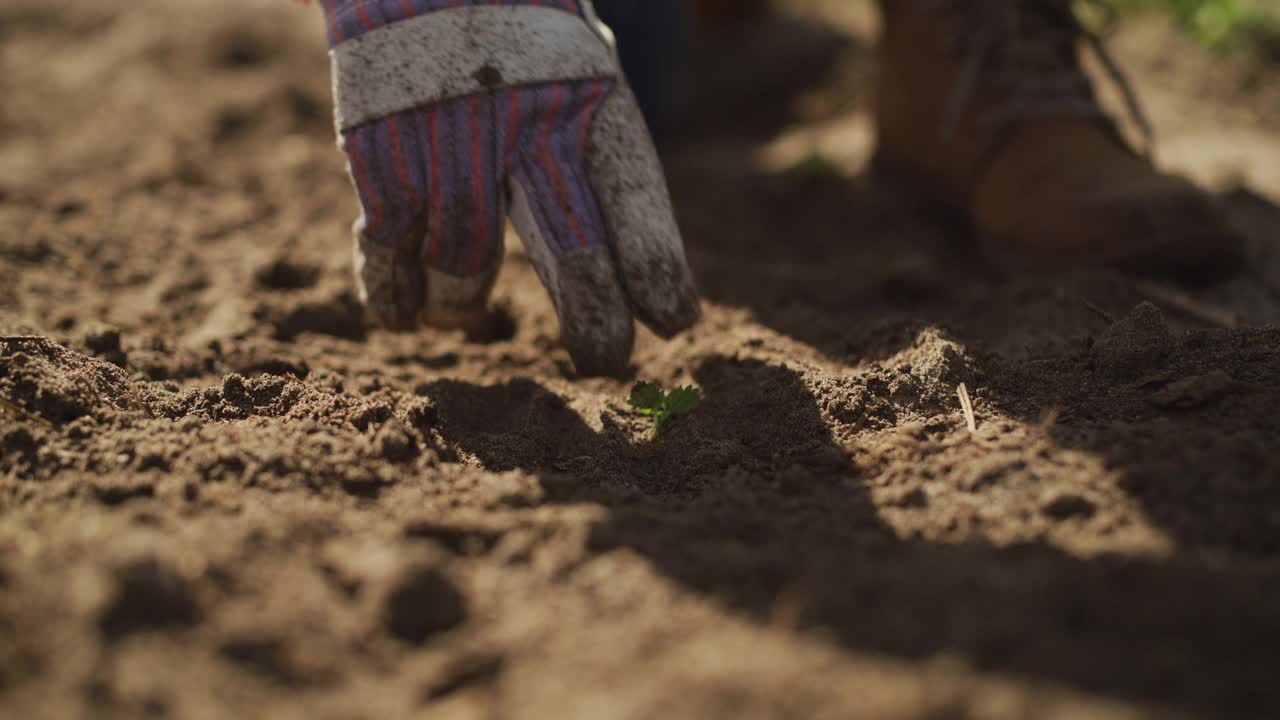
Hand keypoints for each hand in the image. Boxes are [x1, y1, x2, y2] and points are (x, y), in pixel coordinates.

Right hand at [323, 0, 700, 375]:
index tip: (674, 321)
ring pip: (464, 261)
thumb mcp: (578, 69)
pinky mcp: (377, 151)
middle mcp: (521, 122)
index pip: (633, 190)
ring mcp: (446, 139)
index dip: (654, 260)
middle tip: (607, 359)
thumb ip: (597, 154)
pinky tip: (405, 318)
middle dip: (590, 309)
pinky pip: (387, 248)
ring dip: (462, 302)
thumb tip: (632, 277)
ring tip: (459, 311)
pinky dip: (393, 293)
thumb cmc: (516, 36)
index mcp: (587, 95)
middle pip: (567, 241)